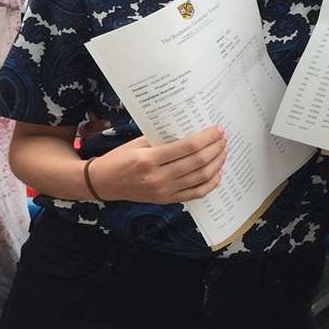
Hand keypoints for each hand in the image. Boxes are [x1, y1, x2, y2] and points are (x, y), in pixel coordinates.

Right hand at [86, 126, 225, 203]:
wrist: (103, 183)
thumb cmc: (119, 159)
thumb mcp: (137, 143)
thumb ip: (162, 138)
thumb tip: (189, 130)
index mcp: (149, 159)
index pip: (188, 147)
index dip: (207, 137)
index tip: (218, 129)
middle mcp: (158, 177)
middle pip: (198, 162)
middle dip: (216, 148)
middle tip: (224, 138)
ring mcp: (164, 191)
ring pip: (201, 178)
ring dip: (217, 163)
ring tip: (223, 151)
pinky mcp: (167, 200)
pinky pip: (196, 193)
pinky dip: (211, 183)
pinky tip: (217, 172)